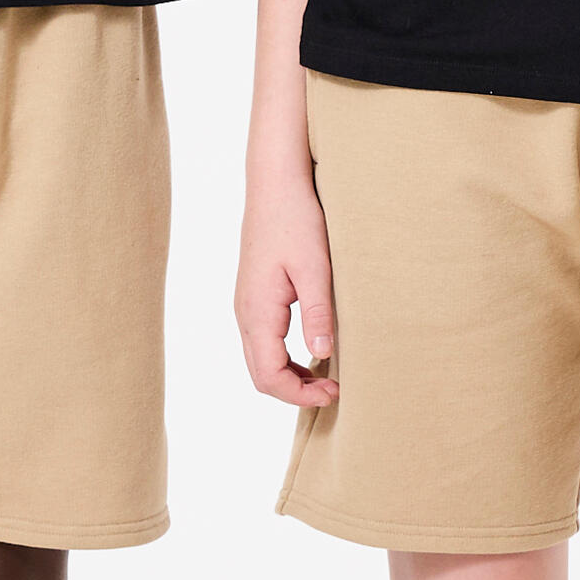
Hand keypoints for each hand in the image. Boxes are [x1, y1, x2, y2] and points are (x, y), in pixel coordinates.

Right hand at [236, 171, 339, 407]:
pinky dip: (285, 357)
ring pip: (260, 360)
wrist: (275, 184)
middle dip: (294, 392)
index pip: (268, 375)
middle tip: (334, 390)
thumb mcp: (315, 268)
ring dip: (290, 376)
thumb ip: (317, 314)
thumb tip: (323, 356)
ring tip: (327, 376)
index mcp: (257, 311)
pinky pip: (263, 342)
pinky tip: (313, 350)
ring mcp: (246, 305)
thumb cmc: (296, 220)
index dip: (299, 395)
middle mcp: (245, 313)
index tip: (333, 392)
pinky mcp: (254, 296)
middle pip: (260, 374)